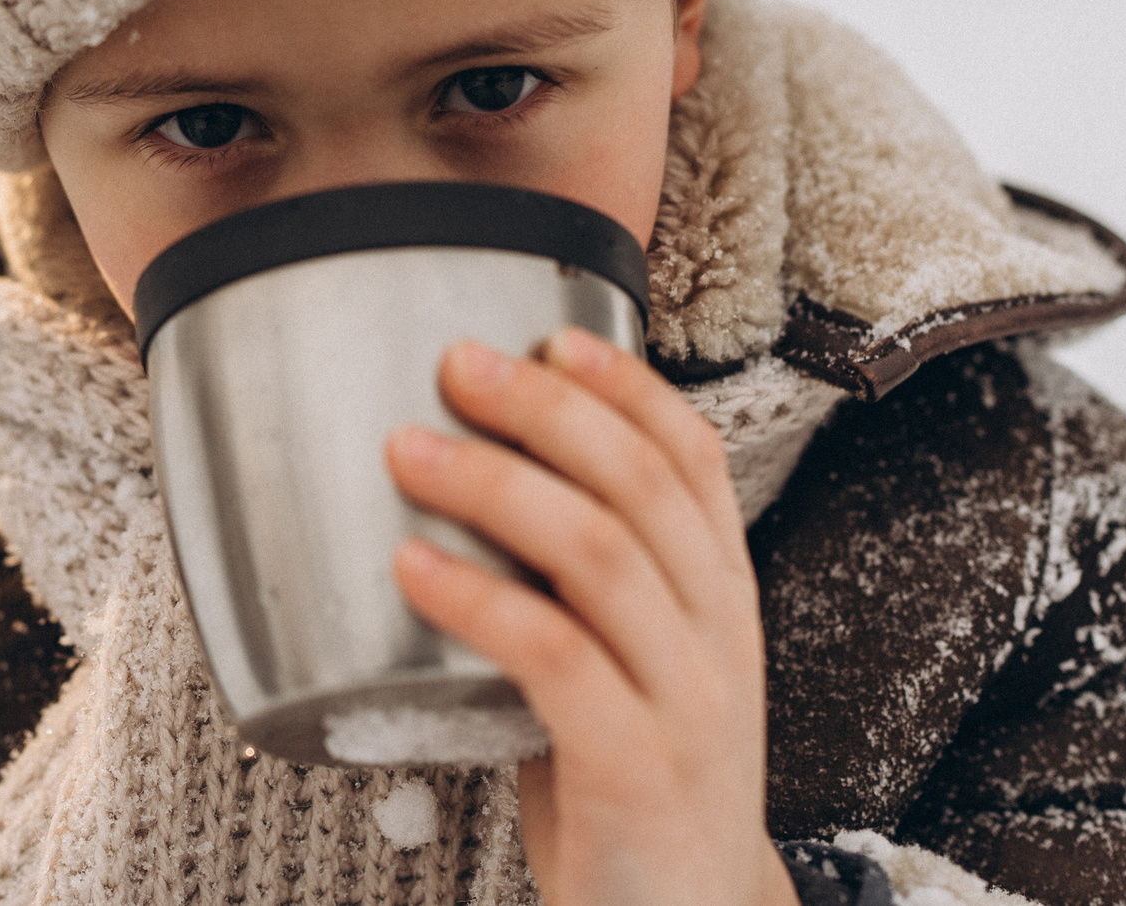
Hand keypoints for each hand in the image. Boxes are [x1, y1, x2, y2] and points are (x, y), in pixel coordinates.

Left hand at [384, 329, 798, 905]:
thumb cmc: (632, 788)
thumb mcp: (630, 666)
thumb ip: (583, 588)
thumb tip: (474, 482)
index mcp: (720, 596)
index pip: (692, 460)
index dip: (626, 388)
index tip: (550, 337)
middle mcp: (718, 634)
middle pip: (639, 485)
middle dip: (544, 410)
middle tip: (453, 366)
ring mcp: (688, 700)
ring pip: (600, 553)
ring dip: (494, 485)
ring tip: (405, 451)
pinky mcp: (639, 769)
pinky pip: (555, 658)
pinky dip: (478, 600)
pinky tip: (412, 568)